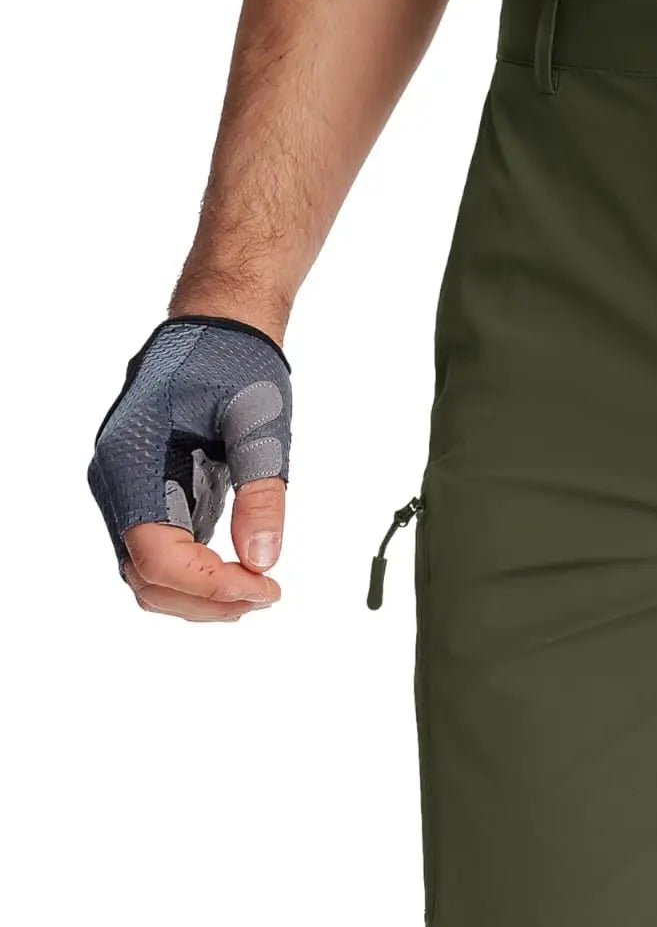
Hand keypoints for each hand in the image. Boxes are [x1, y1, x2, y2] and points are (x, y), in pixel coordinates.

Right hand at [89, 317, 291, 621]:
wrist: (219, 327)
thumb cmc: (235, 363)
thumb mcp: (259, 423)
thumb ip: (261, 492)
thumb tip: (263, 559)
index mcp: (132, 457)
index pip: (154, 554)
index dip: (208, 585)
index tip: (266, 586)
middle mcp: (117, 479)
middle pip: (146, 577)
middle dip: (208, 599)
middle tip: (269, 592)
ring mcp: (127, 491)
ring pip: (149, 576)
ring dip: (202, 597)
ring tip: (260, 588)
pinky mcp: (148, 498)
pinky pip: (161, 558)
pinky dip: (198, 580)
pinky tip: (242, 576)